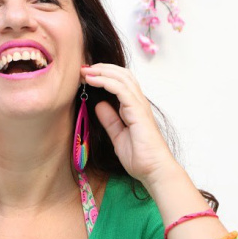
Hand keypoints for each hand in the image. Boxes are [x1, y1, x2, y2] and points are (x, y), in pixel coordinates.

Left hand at [81, 63, 178, 184]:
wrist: (154, 171)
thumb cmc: (140, 157)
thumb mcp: (117, 135)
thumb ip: (110, 120)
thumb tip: (99, 104)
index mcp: (133, 107)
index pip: (120, 81)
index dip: (103, 74)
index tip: (85, 74)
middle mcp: (138, 103)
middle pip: (122, 74)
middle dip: (101, 68)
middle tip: (83, 68)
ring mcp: (139, 106)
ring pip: (122, 77)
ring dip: (102, 71)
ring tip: (85, 70)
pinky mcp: (138, 112)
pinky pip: (122, 90)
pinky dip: (106, 81)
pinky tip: (93, 80)